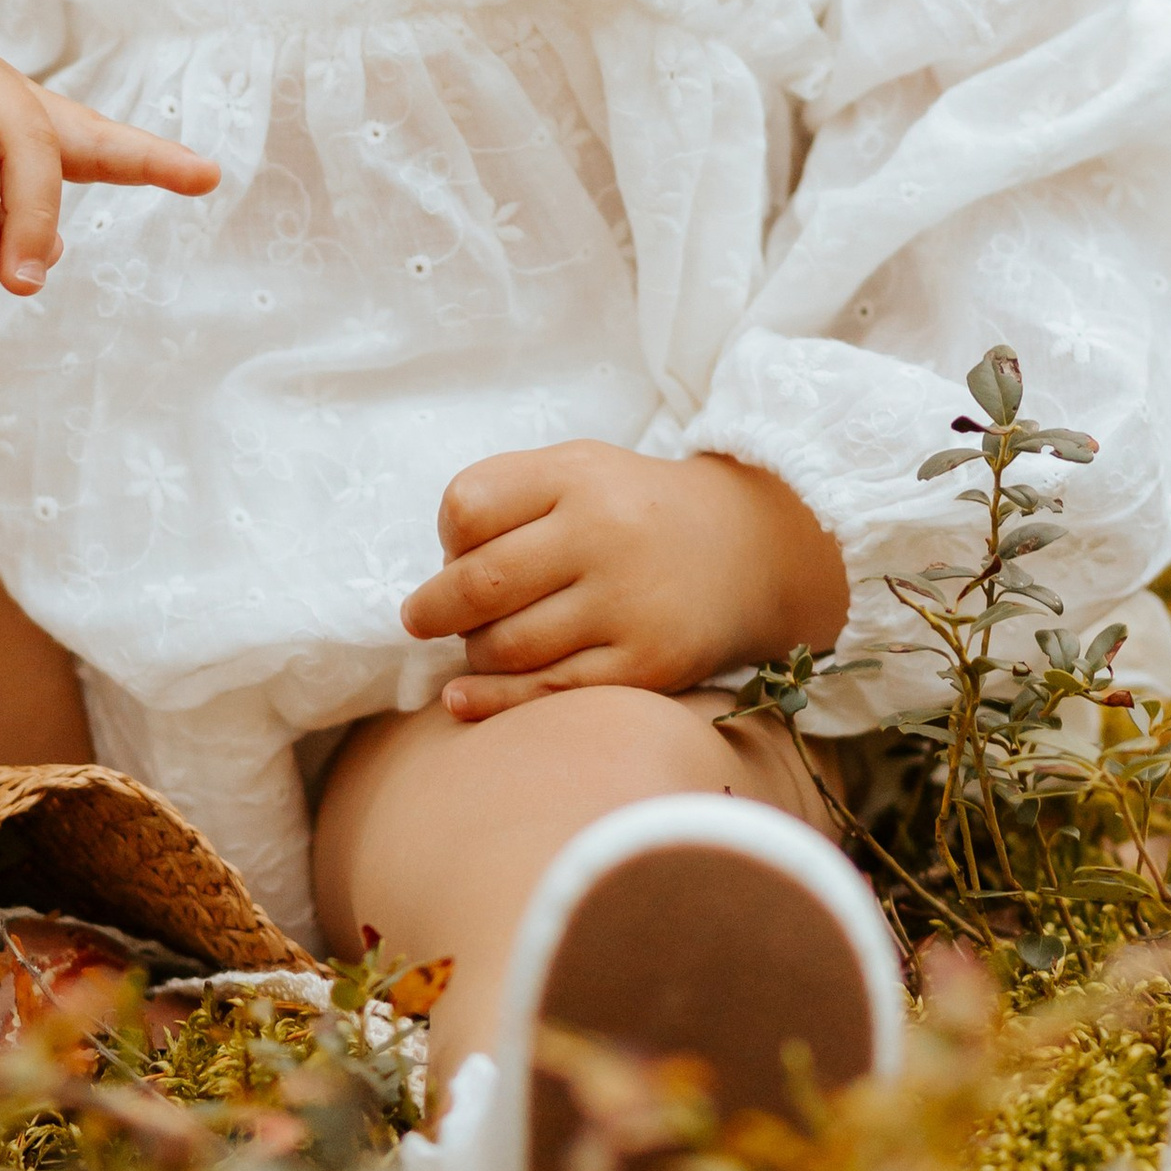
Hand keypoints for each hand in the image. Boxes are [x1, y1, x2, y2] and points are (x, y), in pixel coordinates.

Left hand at [398, 440, 846, 721]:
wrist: (750, 550)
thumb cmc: (635, 512)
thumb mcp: (577, 470)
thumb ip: (504, 499)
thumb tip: (433, 579)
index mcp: (578, 475)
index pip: (467, 507)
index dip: (446, 538)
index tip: (455, 554)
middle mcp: (605, 534)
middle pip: (480, 582)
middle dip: (433, 609)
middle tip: (419, 619)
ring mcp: (628, 603)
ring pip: (506, 645)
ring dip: (472, 652)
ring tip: (479, 644)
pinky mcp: (647, 664)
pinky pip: (549, 691)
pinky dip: (493, 700)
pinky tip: (462, 699)